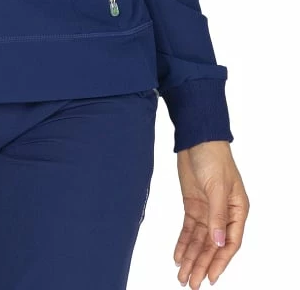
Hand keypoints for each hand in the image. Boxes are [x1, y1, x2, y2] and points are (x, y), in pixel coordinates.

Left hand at [174, 140, 248, 287]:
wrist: (197, 139)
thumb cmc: (214, 158)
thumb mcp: (217, 187)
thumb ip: (217, 216)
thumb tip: (218, 242)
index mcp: (237, 210)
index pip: (229, 242)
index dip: (220, 261)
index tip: (210, 277)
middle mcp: (223, 214)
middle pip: (212, 246)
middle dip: (201, 264)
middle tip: (192, 283)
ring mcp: (207, 210)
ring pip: (199, 241)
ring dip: (191, 257)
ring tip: (182, 275)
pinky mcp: (193, 205)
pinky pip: (189, 229)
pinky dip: (183, 243)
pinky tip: (177, 256)